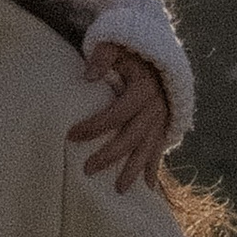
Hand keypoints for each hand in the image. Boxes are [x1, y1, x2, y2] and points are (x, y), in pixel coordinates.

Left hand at [67, 42, 171, 192]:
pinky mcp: (166, 128)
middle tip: (87, 170)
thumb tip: (89, 76)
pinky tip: (147, 190)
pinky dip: (154, 171)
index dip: (94, 126)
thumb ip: (103, 55)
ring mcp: (163, 121)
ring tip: (119, 190)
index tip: (71, 135)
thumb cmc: (131, 52)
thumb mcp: (116, 45)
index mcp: (143, 89)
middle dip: (110, 156)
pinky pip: (159, 152)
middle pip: (131, 137)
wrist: (160, 56)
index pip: (116, 113)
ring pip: (148, 150)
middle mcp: (156, 108)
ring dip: (134, 171)